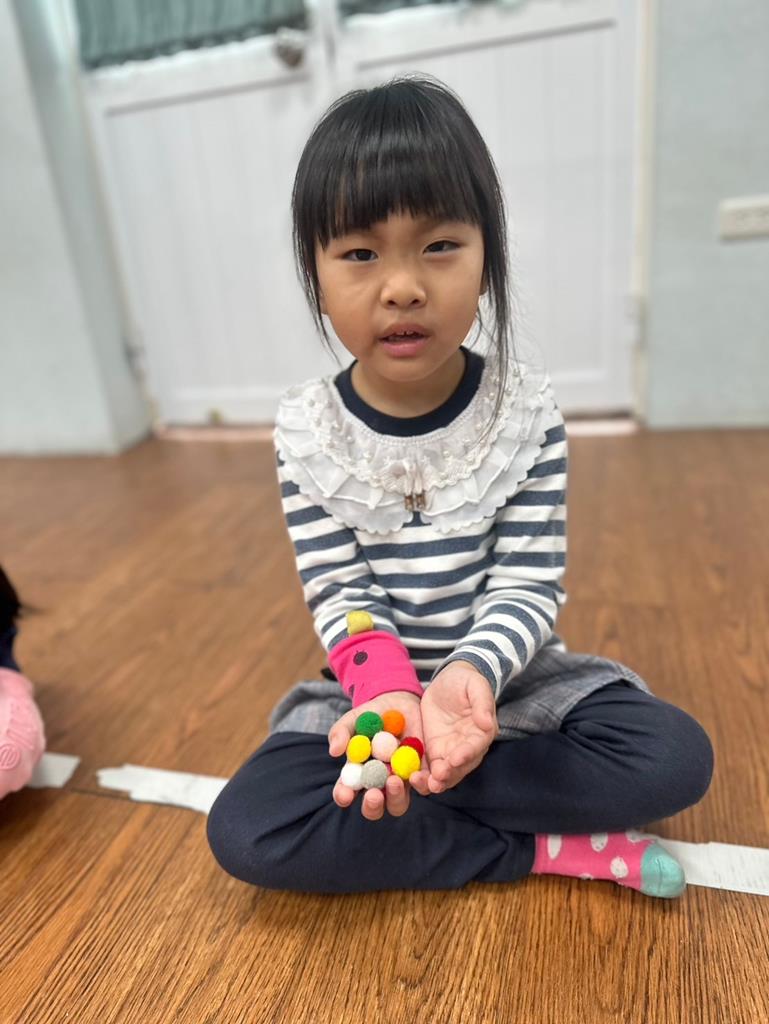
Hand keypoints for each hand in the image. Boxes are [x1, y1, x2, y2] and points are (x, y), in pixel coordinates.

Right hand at [329, 690, 423, 820]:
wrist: (400, 704)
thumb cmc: (371, 715)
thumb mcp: (354, 719)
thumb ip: (342, 731)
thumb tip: (334, 751)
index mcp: (357, 775)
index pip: (346, 792)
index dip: (344, 796)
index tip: (345, 794)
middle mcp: (378, 784)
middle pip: (374, 807)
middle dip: (372, 805)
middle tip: (374, 794)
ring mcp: (400, 781)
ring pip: (398, 803)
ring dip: (395, 797)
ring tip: (394, 780)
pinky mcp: (421, 773)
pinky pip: (423, 786)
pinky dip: (421, 784)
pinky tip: (417, 774)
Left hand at [410, 661, 497, 795]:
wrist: (449, 681)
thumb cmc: (466, 681)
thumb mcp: (475, 685)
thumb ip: (482, 703)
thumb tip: (487, 723)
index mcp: (482, 732)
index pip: (476, 746)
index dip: (466, 754)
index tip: (455, 759)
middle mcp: (468, 747)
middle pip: (460, 767)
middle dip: (449, 774)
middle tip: (436, 779)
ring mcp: (450, 752)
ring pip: (445, 774)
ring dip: (435, 781)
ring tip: (422, 783)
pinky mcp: (434, 751)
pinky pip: (429, 768)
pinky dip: (422, 776)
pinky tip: (410, 779)